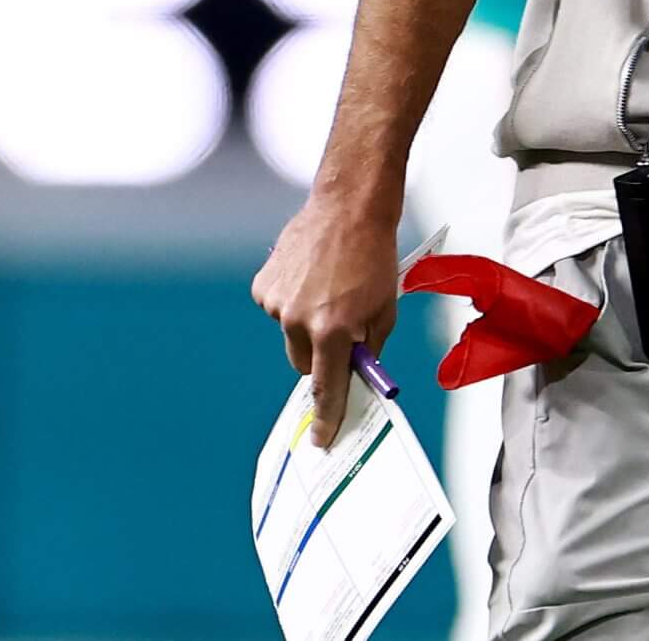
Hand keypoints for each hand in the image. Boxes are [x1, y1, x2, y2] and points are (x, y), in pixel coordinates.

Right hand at [252, 188, 399, 444]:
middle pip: (303, 365)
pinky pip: (278, 310)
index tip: (322, 439)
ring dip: (307, 324)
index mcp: (332, 330)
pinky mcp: (264, 286)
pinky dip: (293, 302)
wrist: (349, 208)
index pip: (326, 389)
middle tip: (339, 329)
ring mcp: (277, 303)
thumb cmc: (373, 256)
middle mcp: (298, 320)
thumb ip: (368, 348)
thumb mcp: (385, 311)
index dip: (327, 417)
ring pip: (290, 335)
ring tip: (329, 289)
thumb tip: (357, 375)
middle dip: (321, 356)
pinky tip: (311, 278)